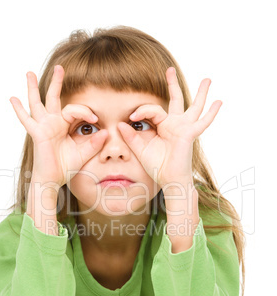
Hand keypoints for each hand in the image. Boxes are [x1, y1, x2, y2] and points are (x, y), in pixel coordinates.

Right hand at [9, 65, 106, 187]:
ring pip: (38, 103)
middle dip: (57, 82)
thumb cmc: (65, 166)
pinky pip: (27, 120)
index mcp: (64, 125)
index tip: (95, 120)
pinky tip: (13, 99)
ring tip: (30, 73)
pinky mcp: (37, 133)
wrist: (53, 179)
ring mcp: (43, 127)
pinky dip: (19, 110)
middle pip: (54, 98)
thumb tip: (106, 132)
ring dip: (34, 88)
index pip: (74, 110)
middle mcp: (53, 123)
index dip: (85, 112)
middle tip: (60, 67)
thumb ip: (94, 143)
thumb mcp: (84, 153)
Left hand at [117, 67, 221, 187]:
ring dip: (201, 93)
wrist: (168, 180)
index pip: (152, 110)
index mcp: (162, 126)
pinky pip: (202, 122)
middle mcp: (174, 124)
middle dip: (172, 84)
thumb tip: (121, 124)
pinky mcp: (189, 134)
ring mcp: (184, 128)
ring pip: (193, 106)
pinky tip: (219, 102)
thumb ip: (131, 137)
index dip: (141, 110)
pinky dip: (211, 113)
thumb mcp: (140, 150)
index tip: (131, 118)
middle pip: (175, 100)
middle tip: (169, 69)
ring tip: (207, 79)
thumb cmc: (157, 166)